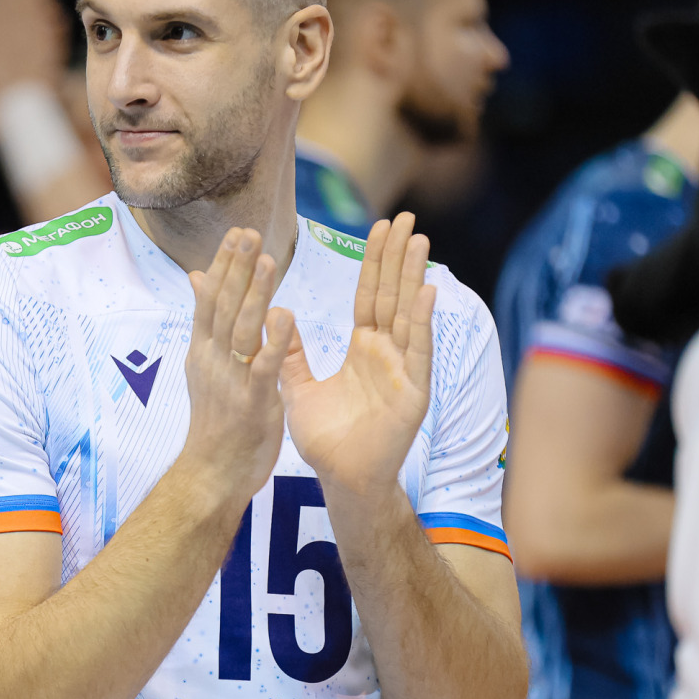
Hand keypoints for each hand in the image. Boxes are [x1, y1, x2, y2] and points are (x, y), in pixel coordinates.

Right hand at [182, 228, 294, 510]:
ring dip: (255, 294)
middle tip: (250, 233)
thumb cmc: (216, 422)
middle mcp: (212, 361)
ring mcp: (231, 382)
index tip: (237, 233)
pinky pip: (264, 367)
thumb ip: (207, 323)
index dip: (224, 265)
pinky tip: (285, 314)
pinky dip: (273, 339)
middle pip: (223, 307)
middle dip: (237, 269)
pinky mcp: (252, 403)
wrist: (211, 475)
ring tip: (268, 260)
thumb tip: (197, 276)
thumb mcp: (204, 368)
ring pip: (242, 330)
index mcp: (202, 352)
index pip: (210, 300)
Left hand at [281, 214, 435, 500]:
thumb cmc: (325, 441)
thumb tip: (272, 316)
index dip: (374, 262)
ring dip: (414, 277)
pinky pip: (417, 352)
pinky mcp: (412, 393)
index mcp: (364, 350)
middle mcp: (387, 354)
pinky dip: (421, 322)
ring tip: (419, 240)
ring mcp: (403, 371)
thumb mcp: (298, 388)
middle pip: (393, 295)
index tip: (380, 226)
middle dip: (398, 256)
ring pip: (409, 315)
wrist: (341, 481)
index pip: (370, 295)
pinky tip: (426, 292)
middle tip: (406, 217)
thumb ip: (288, 353)